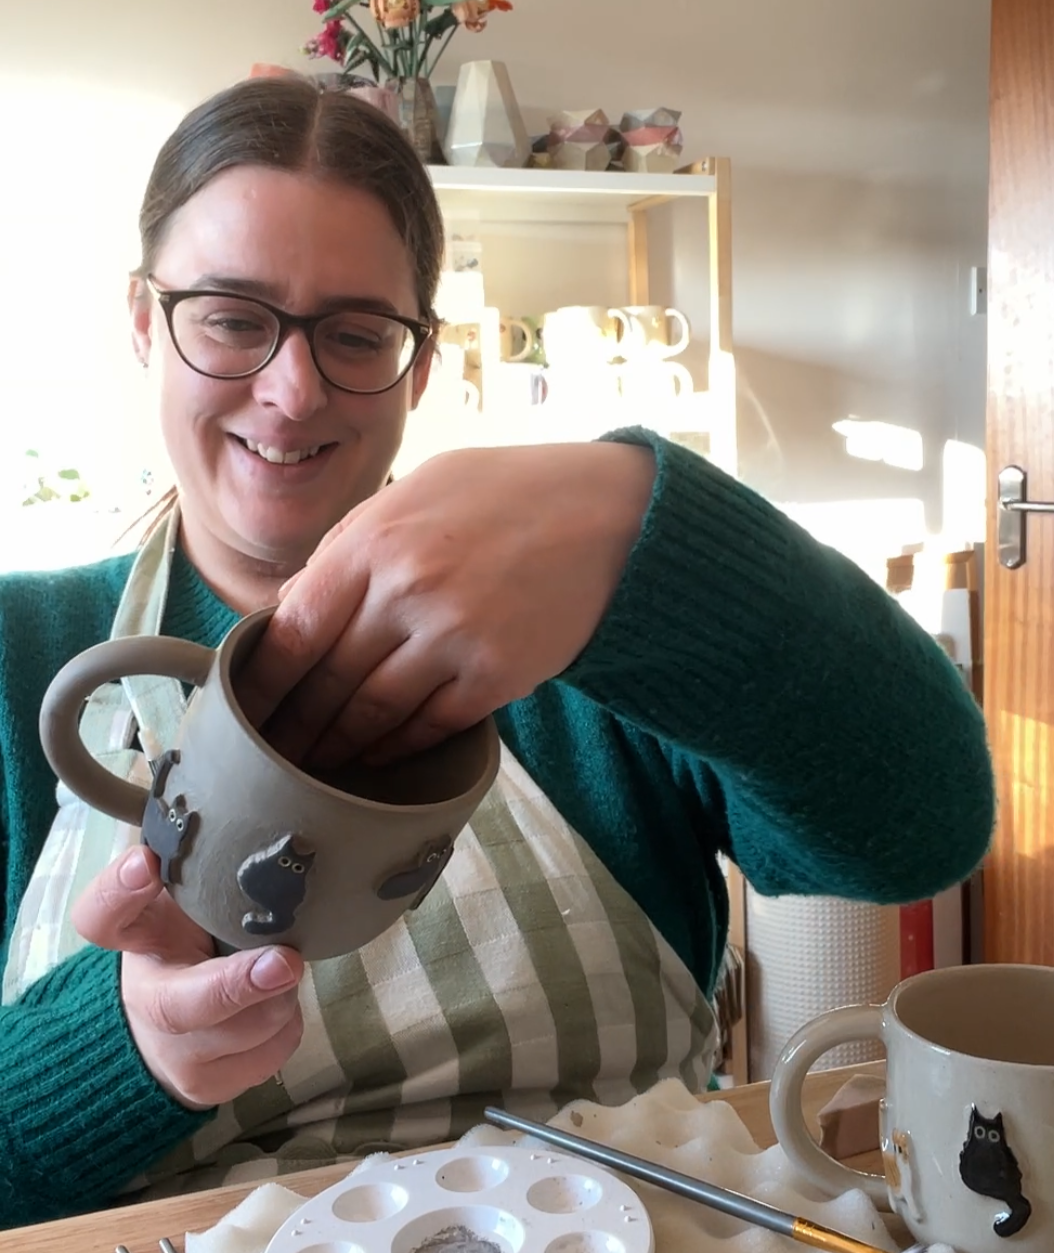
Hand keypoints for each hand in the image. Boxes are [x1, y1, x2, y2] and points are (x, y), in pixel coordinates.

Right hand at [72, 845, 304, 1109]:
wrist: (170, 1032)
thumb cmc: (193, 946)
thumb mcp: (186, 905)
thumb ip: (203, 871)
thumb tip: (262, 820)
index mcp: (134, 939)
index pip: (104, 916)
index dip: (120, 891)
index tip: (146, 862)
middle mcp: (146, 999)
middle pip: (182, 1005)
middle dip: (237, 986)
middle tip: (285, 960)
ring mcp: (175, 1053)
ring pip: (248, 1032)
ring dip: (281, 998)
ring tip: (279, 970)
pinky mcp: (209, 1087)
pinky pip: (273, 1053)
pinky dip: (286, 1024)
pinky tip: (275, 1004)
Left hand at [235, 441, 655, 766]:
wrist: (609, 514)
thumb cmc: (507, 494)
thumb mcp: (415, 491)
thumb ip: (351, 544)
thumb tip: (296, 603)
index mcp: (374, 541)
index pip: (294, 629)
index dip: (263, 681)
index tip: (245, 708)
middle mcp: (407, 590)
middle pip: (328, 680)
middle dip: (292, 725)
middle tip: (270, 752)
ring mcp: (454, 637)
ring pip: (373, 713)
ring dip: (339, 745)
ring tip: (316, 762)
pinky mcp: (497, 674)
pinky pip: (429, 725)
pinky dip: (396, 747)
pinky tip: (377, 755)